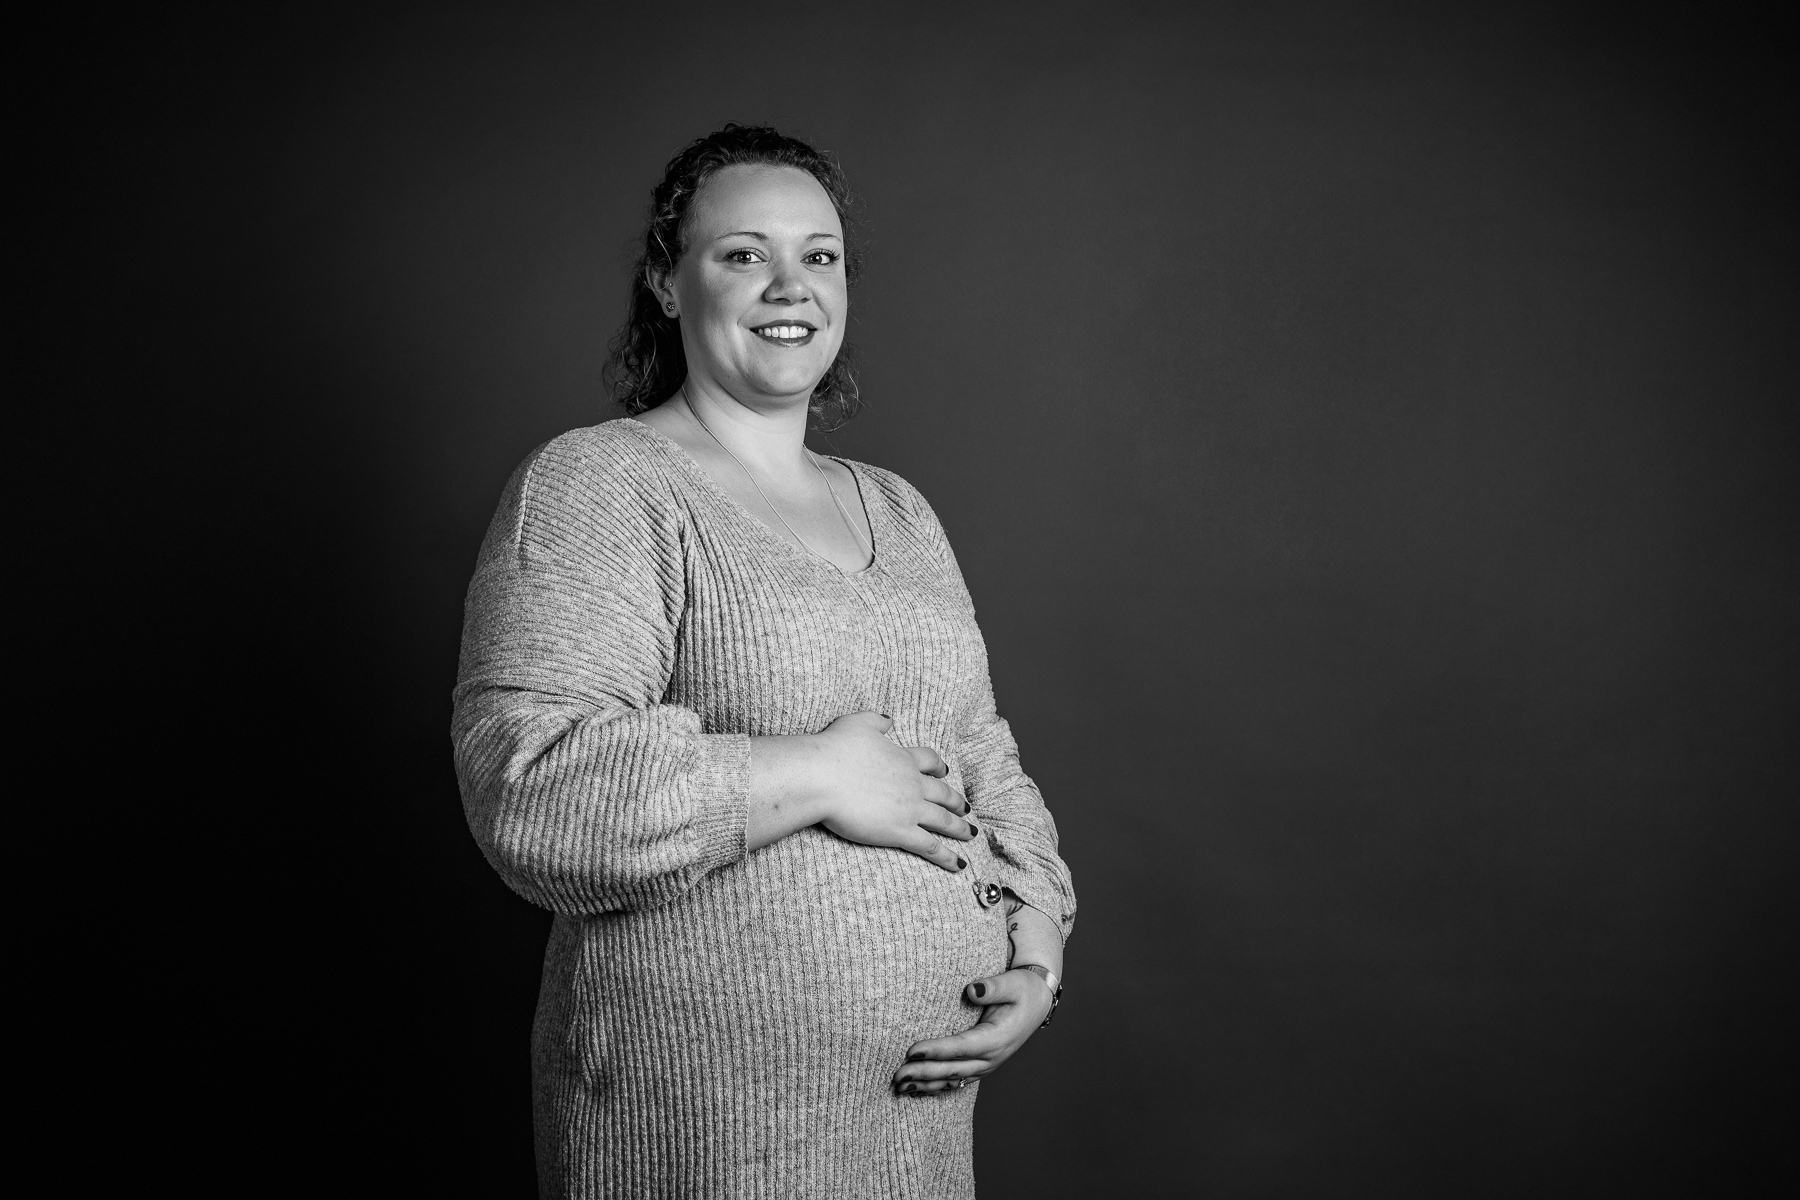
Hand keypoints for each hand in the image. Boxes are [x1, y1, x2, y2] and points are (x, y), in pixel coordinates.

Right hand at [814, 712, 975, 872]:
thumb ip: (876, 720)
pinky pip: (931, 847)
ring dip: (959, 828)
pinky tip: (959, 865)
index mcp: (902, 758)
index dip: (939, 767)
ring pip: (943, 820)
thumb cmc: (834, 749)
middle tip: (966, 809)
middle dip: (956, 801)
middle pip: (943, 793)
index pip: (929, 761)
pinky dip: (948, 857)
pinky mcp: (900, 831)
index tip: (945, 772)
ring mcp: (909, 809)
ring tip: (971, 834)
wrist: (822, 776)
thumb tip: (889, 719)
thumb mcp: (857, 723)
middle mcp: (912, 783)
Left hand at [891, 968, 1055, 1093]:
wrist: (1038, 1002)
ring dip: (926, 1084)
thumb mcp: (1012, 983)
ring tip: (900, 1086)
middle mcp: (991, 1057)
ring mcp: (987, 1065)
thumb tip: (972, 990)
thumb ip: (992, 987)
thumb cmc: (1023, 989)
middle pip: (953, 1069)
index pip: (961, 1047)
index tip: (912, 1052)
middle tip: (897, 1075)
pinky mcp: (982, 1066)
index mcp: (997, 1038)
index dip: (936, 1051)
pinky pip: (957, 1081)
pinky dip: (937, 1086)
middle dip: (924, 1073)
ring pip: (953, 1080)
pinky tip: (918, 1089)